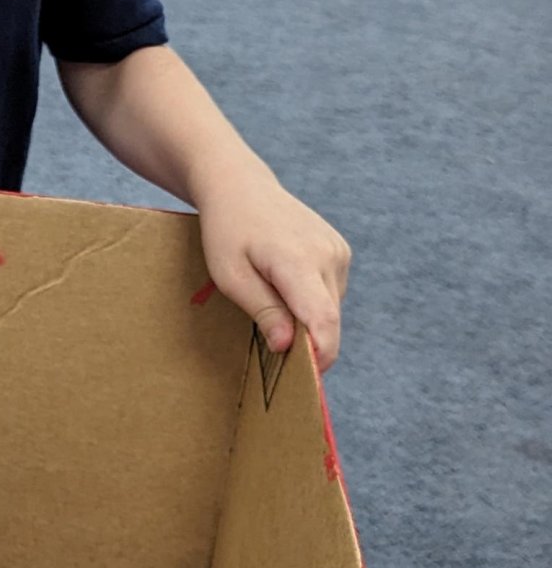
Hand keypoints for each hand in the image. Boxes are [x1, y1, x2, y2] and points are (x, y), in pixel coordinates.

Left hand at [197, 171, 350, 369]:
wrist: (240, 187)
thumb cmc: (227, 231)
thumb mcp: (230, 275)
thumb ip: (262, 310)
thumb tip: (286, 347)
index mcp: (298, 260)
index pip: (322, 318)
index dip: (320, 354)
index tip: (306, 380)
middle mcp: (328, 255)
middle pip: (329, 318)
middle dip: (308, 343)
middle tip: (275, 354)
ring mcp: (338, 251)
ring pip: (330, 307)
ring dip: (306, 319)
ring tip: (271, 301)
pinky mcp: (340, 251)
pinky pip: (331, 292)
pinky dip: (311, 302)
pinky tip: (285, 286)